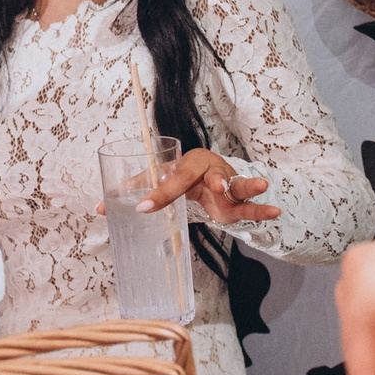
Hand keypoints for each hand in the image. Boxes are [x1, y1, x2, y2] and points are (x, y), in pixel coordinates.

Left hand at [96, 148, 280, 226]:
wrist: (206, 179)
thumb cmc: (180, 177)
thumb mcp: (159, 180)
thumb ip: (133, 191)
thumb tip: (99, 209)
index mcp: (187, 163)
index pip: (173, 177)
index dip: (159, 193)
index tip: (142, 208)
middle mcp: (210, 169)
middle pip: (210, 174)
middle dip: (213, 180)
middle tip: (215, 185)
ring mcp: (227, 185)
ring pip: (238, 184)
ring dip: (248, 186)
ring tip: (263, 185)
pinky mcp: (237, 203)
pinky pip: (250, 207)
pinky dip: (263, 210)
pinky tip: (276, 212)